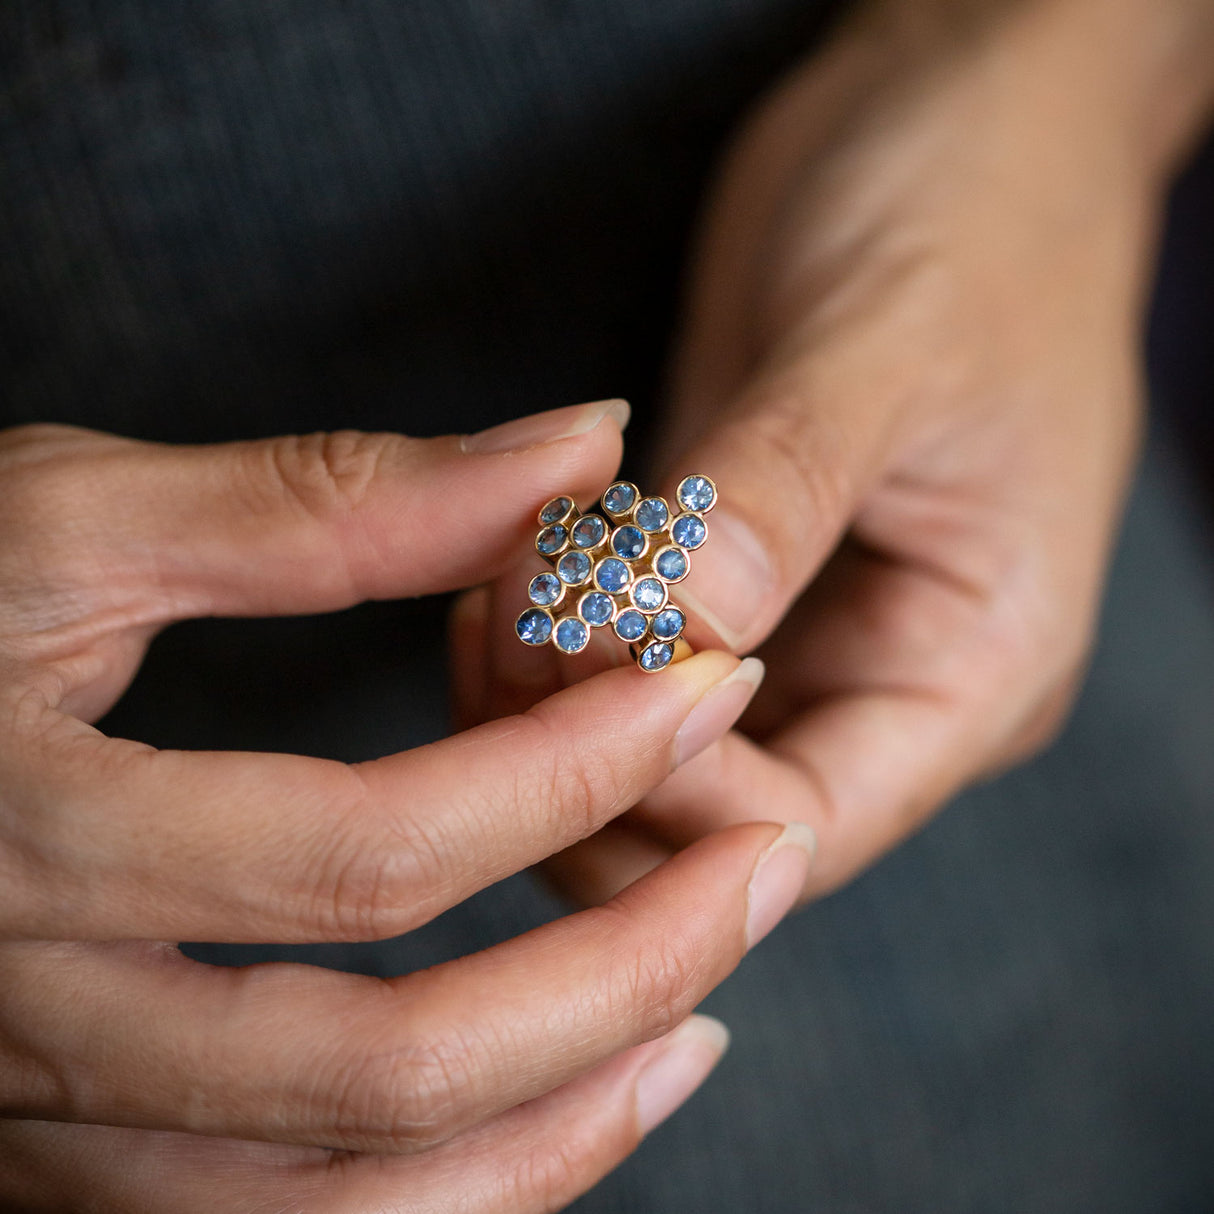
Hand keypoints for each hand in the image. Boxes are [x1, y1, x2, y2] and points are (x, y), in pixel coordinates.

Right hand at [0, 406, 812, 1210]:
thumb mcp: (76, 520)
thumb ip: (333, 498)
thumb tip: (580, 447)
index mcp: (25, 833)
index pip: (367, 850)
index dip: (570, 770)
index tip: (708, 684)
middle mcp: (25, 1021)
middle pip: (382, 1072)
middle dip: (618, 971)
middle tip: (769, 870)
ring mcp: (41, 1123)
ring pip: (343, 1209)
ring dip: (559, 1125)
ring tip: (705, 1020)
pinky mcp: (67, 1156)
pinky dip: (458, 1196)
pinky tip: (570, 1106)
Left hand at [462, 0, 1211, 903]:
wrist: (953, 119)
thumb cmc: (973, 212)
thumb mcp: (889, 344)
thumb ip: (782, 490)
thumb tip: (677, 622)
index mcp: (971, 665)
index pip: (806, 825)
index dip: (675, 784)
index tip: (589, 654)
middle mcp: (879, 676)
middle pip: (708, 821)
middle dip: (589, 755)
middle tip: (516, 625)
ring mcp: (796, 628)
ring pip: (645, 756)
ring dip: (552, 703)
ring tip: (504, 589)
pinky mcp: (724, 572)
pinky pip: (621, 665)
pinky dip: (550, 646)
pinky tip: (509, 579)